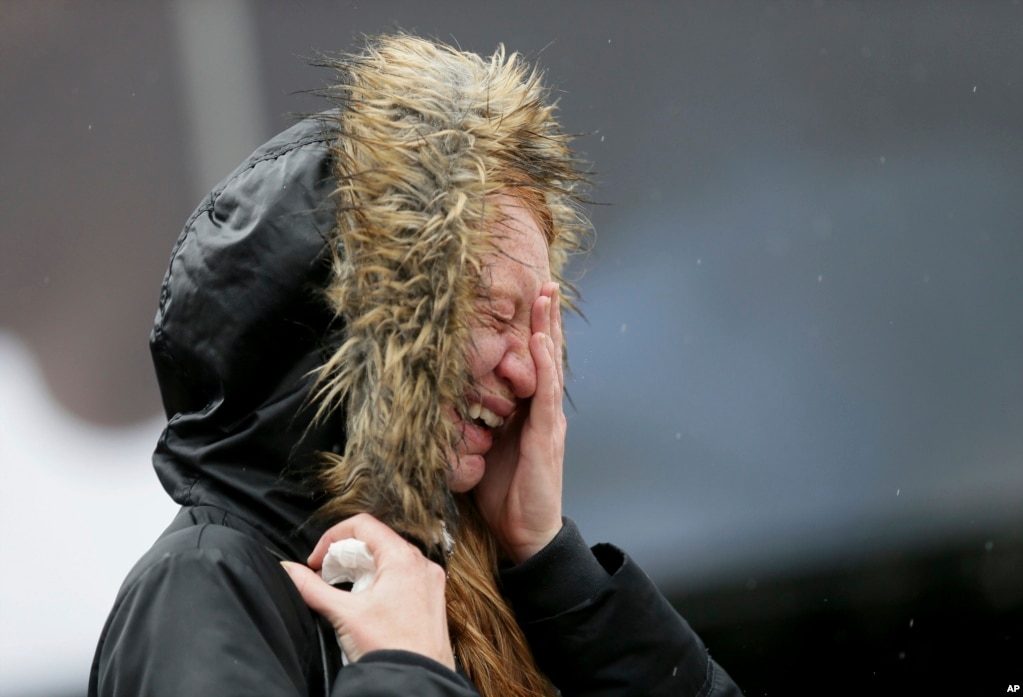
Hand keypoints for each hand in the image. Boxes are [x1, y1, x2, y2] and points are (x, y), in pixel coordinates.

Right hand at [280, 513, 453, 668]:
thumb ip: (312, 588)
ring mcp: (429, 582)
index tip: (317, 561)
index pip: (363, 524)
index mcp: (403, 559)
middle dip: (345, 555)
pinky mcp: (431, 599)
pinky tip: (366, 603)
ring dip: (362, 569)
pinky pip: (403, 577)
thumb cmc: (390, 649)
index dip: (333, 538)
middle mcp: (421, 565)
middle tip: (326, 577)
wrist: (417, 682)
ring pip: (390, 559)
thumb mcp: (344, 614)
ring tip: (343, 591)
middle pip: (376, 541)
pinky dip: (380, 581)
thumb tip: (288, 570)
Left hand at [474, 282, 564, 562]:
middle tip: (547, 283)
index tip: (530, 299)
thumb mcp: (483, 448)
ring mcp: (548, 421)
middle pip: (546, 355)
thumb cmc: (504, 493)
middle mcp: (542, 411)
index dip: (533, 330)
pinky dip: (544, 366)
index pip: (532, 363)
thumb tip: (445, 402)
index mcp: (528, 412)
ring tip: (546, 299)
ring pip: (550, 366)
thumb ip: (476, 422)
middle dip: (546, 318)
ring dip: (548, 330)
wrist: (524, 532)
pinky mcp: (547, 436)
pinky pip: (546, 395)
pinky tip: (540, 342)